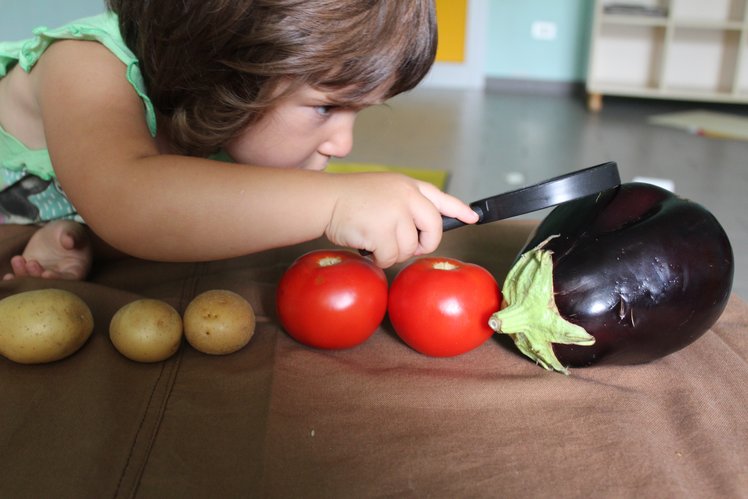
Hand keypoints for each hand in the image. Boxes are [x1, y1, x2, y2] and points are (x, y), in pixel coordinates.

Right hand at [324, 173, 478, 267]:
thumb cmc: (349, 199)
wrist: (324, 200)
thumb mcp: (384, 191)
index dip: (459, 209)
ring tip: (375, 239)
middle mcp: (406, 196)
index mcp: (407, 186)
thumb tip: (422, 229)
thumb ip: (405, 204)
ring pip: (410, 247)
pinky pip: (391, 257)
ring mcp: (396, 212)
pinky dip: (379, 258)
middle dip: (423, 243)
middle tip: (408, 247)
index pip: (440, 197)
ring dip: (393, 252)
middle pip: (433, 228)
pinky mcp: (383, 230)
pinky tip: (367, 246)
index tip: (473, 218)